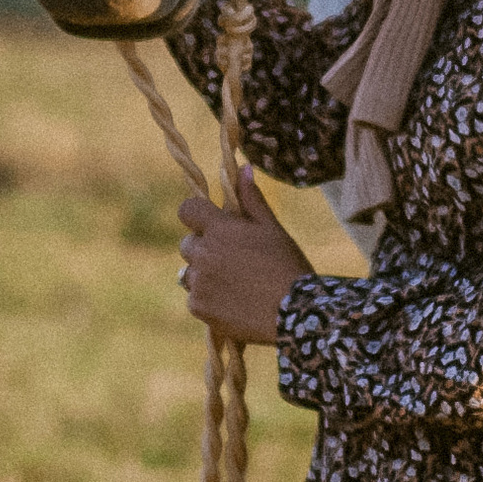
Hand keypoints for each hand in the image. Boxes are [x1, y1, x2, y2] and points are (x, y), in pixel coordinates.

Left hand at [178, 163, 310, 342]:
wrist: (295, 313)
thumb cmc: (287, 266)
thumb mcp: (272, 229)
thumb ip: (252, 200)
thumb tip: (243, 168)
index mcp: (220, 229)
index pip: (187, 210)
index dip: (197, 215)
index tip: (211, 224)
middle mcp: (203, 253)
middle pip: (187, 244)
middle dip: (204, 247)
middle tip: (232, 259)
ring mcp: (198, 282)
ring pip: (189, 273)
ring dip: (204, 274)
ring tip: (235, 284)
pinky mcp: (198, 307)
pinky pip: (193, 298)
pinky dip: (207, 299)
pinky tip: (234, 302)